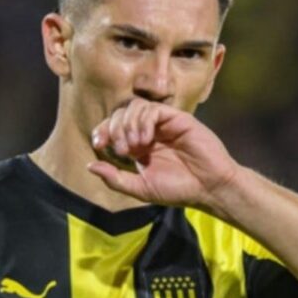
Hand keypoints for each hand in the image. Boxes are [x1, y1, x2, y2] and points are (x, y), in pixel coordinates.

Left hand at [86, 97, 240, 209]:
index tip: (98, 144)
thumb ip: (115, 178)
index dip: (102, 131)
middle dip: (114, 128)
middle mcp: (149, 131)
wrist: (208, 188)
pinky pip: (153, 109)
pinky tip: (147, 139)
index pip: (113, 127)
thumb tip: (89, 166)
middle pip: (121, 113)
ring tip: (136, 145)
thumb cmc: (179, 190)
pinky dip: (144, 121)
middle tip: (123, 149)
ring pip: (135, 107)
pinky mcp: (177, 118)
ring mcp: (163, 123)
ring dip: (129, 124)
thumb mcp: (141, 188)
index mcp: (138, 146)